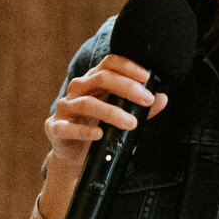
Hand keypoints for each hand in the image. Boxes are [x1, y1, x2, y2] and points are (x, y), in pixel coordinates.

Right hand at [43, 56, 168, 182]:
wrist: (73, 155)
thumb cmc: (98, 128)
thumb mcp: (121, 116)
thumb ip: (140, 107)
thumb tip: (162, 98)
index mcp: (93, 81)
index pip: (109, 63)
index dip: (127, 66)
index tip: (146, 76)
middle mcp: (77, 89)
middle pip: (100, 78)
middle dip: (126, 87)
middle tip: (146, 99)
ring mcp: (65, 108)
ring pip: (87, 103)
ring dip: (112, 112)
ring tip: (131, 123)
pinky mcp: (56, 128)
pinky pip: (68, 127)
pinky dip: (84, 131)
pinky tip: (99, 134)